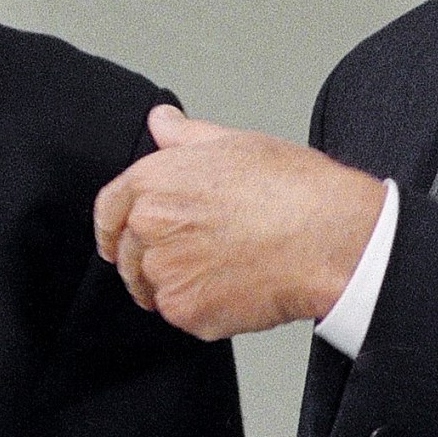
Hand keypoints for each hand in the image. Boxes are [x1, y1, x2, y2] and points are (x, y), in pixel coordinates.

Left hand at [93, 105, 387, 340]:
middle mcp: (150, 228)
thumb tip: (162, 121)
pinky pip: (182, 315)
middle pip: (129, 253)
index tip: (117, 239)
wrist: (327, 240)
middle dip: (151, 257)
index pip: (109, 209)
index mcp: (154, 182)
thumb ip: (185, 136)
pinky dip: (202, 308)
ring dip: (177, 283)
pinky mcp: (187, 312)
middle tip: (195, 255)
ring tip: (225, 267)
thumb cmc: (293, 190)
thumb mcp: (235, 143)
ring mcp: (166, 274)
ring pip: (154, 287)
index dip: (112, 225)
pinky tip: (237, 287)